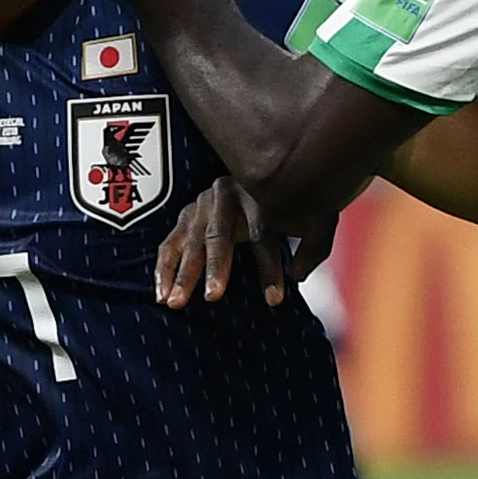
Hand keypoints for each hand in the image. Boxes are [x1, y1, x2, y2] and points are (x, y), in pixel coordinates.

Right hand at [156, 180, 343, 307]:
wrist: (267, 175)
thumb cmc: (292, 203)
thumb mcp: (314, 216)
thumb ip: (315, 245)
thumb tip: (298, 276)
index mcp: (259, 192)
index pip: (264, 232)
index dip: (269, 267)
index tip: (275, 300)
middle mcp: (225, 194)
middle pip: (219, 234)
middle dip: (216, 267)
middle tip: (213, 297)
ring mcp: (201, 204)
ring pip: (190, 241)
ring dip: (182, 274)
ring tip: (176, 304)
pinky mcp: (185, 217)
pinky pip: (169, 244)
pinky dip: (164, 270)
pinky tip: (162, 296)